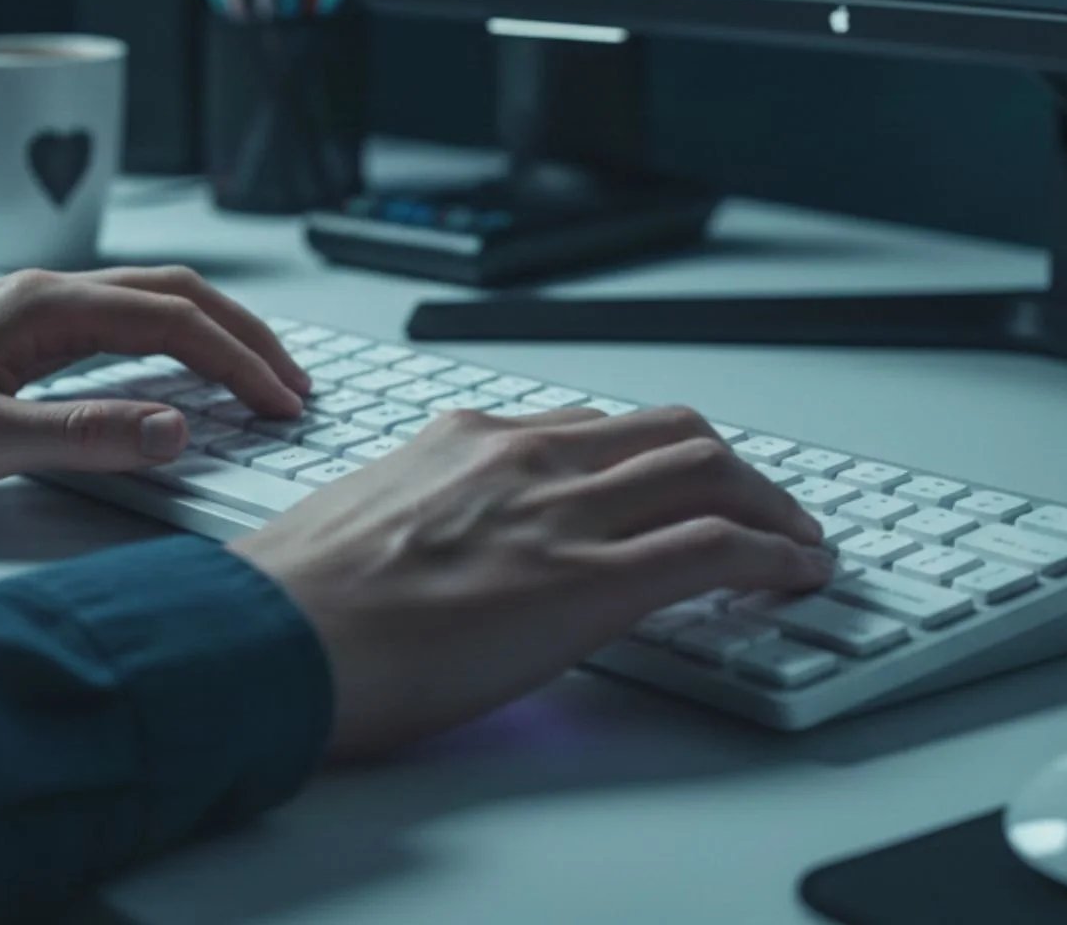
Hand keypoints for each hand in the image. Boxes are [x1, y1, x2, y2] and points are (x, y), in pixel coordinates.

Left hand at [0, 267, 309, 494]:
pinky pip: (121, 323)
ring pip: (152, 301)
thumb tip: (177, 428)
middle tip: (295, 387)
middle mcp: (45, 291)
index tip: (283, 403)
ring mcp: (33, 308)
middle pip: (178, 293)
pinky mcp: (19, 333)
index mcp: (44, 304)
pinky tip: (182, 375)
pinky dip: (174, 341)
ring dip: (216, 333)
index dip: (240, 362)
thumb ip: (82, 434)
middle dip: (248, 336)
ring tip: (259, 376)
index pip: (174, 320)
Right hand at [228, 406, 833, 758]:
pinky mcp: (586, 580)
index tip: (674, 484)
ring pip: (709, 470)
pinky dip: (775, 553)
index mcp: (466, 438)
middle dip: (732, 468)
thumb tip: (446, 547)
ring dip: (771, 505)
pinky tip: (797, 573)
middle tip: (761, 507)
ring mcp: (560, 512)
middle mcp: (524, 455)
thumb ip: (424, 512)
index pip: (593, 427)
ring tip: (797, 541)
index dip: (653, 457)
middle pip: (670, 431)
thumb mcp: (363, 521)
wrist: (269, 639)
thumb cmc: (293, 599)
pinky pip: (714, 545)